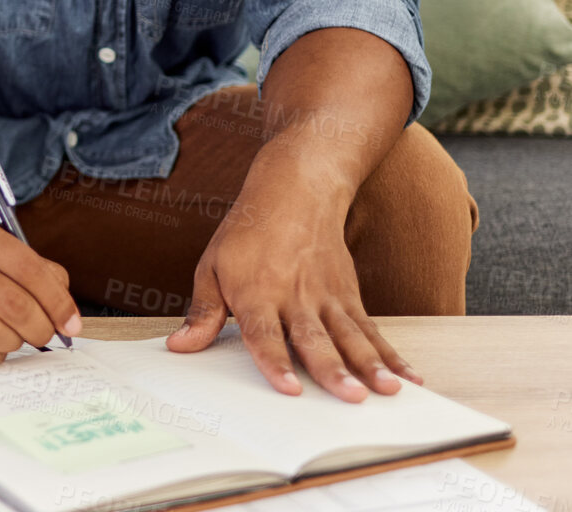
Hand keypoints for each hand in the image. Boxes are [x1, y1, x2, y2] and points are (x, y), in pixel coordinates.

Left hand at [166, 196, 422, 400]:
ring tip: (387, 390)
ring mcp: (326, 297)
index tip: (289, 390)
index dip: (275, 362)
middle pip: (314, 338)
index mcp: (255, 292)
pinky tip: (408, 377)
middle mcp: (294, 297)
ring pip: (350, 335)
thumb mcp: (212, 267)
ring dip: (370, 364)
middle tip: (351, 396)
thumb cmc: (247, 235)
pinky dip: (391, 354)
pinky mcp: (349, 296)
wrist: (294, 193)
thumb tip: (180, 346)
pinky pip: (371, 329)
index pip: (264, 333)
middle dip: (333, 369)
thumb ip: (202, 312)